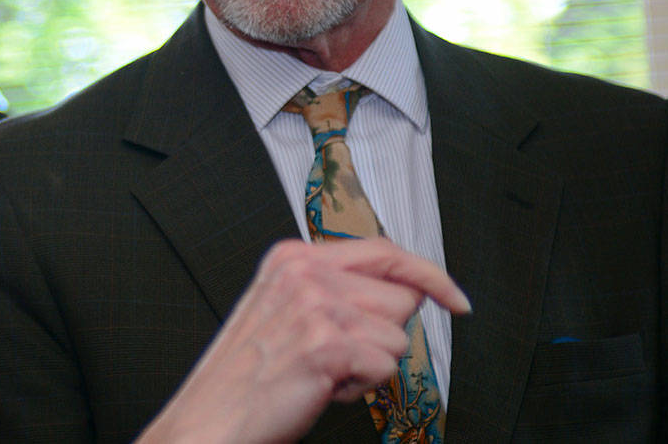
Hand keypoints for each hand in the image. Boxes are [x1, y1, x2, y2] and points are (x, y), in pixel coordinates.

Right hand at [135, 237, 469, 443]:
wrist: (212, 416)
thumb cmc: (248, 374)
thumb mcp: (283, 307)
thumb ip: (333, 287)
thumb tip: (403, 290)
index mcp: (293, 257)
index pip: (382, 250)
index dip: (427, 275)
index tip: (454, 298)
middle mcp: (305, 272)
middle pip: (400, 297)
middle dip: (382, 333)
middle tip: (336, 354)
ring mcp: (316, 306)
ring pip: (397, 335)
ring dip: (370, 363)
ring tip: (323, 371)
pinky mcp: (327, 344)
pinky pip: (386, 365)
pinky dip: (362, 384)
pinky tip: (323, 385)